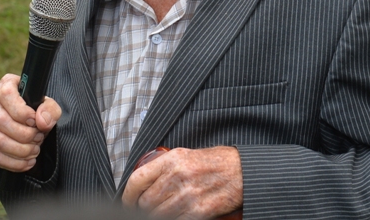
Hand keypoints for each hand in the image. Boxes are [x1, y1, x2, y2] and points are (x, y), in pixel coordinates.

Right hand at [0, 74, 61, 171]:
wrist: (27, 119)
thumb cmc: (37, 108)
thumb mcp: (48, 104)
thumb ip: (50, 109)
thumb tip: (42, 122)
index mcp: (6, 84)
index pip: (7, 95)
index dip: (21, 111)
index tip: (34, 121)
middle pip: (1, 121)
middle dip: (24, 135)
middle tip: (39, 138)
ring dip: (20, 151)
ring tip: (35, 150)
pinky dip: (12, 163)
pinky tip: (27, 162)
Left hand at [122, 146, 242, 217]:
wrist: (242, 172)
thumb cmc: (215, 162)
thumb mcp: (187, 155)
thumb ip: (165, 167)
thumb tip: (144, 184)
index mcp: (172, 159)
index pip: (137, 179)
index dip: (127, 195)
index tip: (127, 202)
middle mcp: (177, 176)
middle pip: (146, 202)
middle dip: (144, 208)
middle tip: (148, 209)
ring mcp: (187, 196)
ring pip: (158, 215)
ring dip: (158, 216)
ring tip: (165, 211)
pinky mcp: (198, 212)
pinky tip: (178, 215)